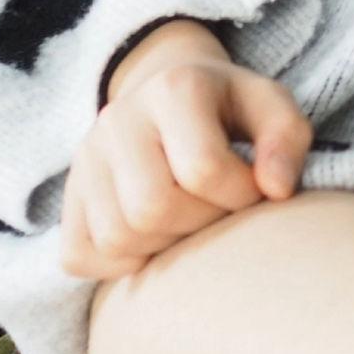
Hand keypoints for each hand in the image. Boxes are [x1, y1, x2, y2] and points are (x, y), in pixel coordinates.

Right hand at [60, 19, 312, 280]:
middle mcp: (118, 120)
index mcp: (173, 89)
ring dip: (164, 246)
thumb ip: (286, 139)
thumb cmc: (229, 111)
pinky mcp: (67, 199)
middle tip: (219, 209)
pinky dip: (121, 264)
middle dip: (200, 222)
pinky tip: (154, 240)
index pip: (203, 169)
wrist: (167, 98)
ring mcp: (84, 161)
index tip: (253, 188)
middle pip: (152, 208)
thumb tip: (276, 190)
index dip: (240, 194)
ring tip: (190, 221)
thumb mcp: (270, 107)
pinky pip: (80, 255)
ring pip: (117, 237)